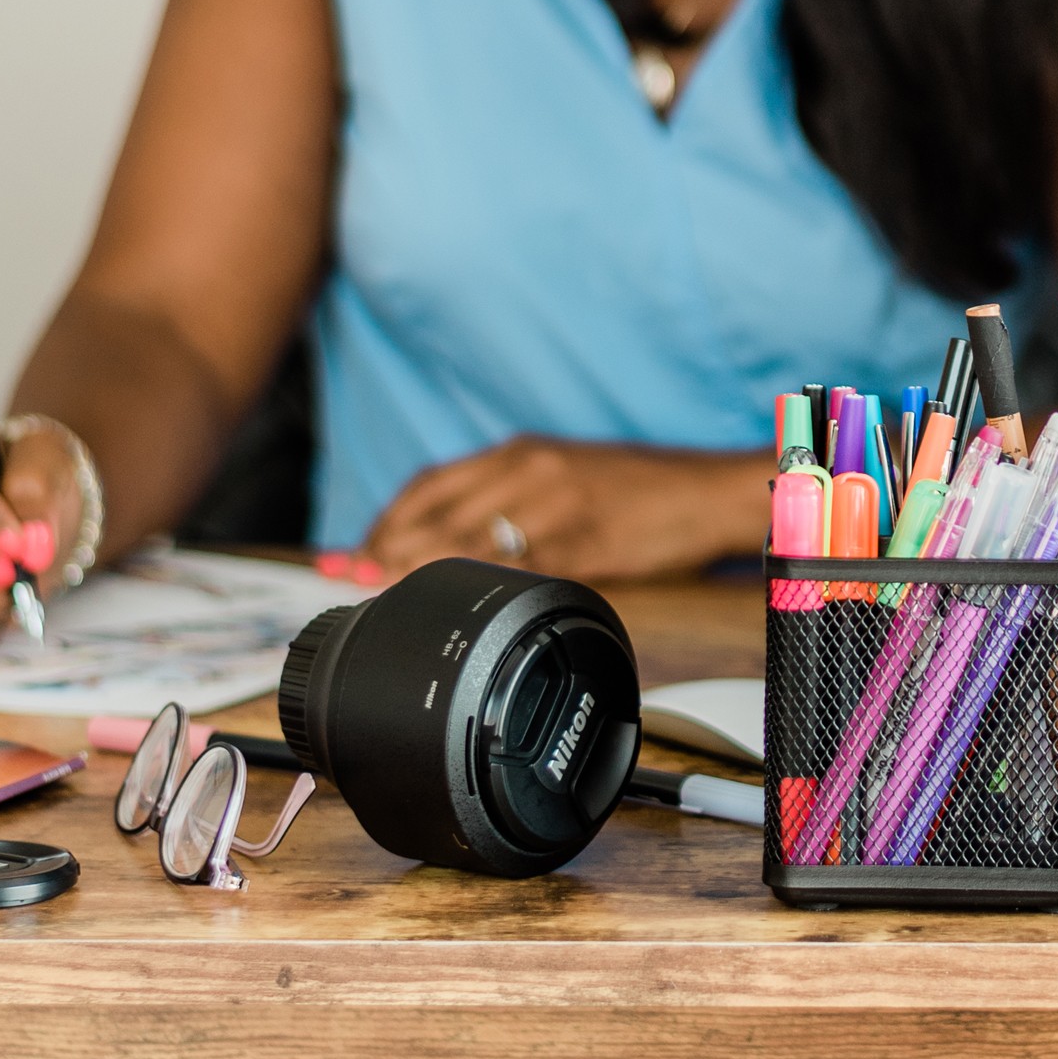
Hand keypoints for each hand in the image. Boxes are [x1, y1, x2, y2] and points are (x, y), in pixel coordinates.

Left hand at [361, 439, 765, 585]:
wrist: (705, 491)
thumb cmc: (637, 489)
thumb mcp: (563, 475)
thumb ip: (510, 498)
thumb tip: (447, 542)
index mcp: (521, 453)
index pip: (431, 485)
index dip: (385, 522)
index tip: (352, 554)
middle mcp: (530, 470)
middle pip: (437, 514)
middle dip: (387, 551)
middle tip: (352, 583)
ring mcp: (556, 504)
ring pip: (467, 540)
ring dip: (418, 571)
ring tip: (387, 596)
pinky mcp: (584, 542)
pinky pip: (518, 568)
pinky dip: (478, 587)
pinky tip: (457, 605)